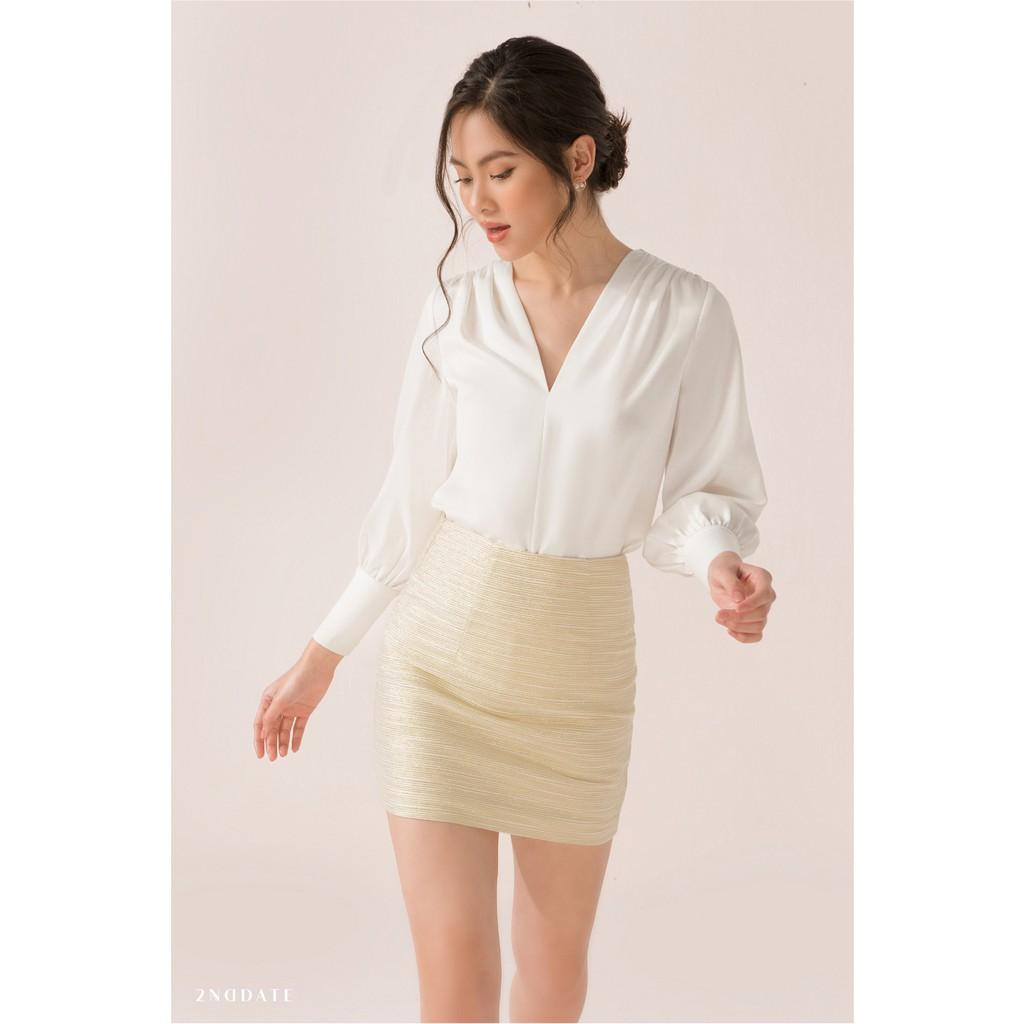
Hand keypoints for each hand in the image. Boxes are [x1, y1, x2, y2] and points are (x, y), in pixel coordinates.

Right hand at [252, 640, 342, 759]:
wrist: (318, 669)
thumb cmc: (296, 679)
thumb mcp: (281, 698)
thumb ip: (271, 716)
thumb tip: (263, 733)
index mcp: (268, 701)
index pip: (260, 724)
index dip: (259, 740)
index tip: (260, 754)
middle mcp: (278, 705)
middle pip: (272, 729)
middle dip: (271, 744)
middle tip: (273, 758)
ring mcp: (292, 708)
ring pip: (285, 730)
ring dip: (283, 742)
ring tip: (283, 754)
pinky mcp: (305, 710)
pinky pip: (298, 727)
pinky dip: (296, 738)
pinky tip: (295, 749)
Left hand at [708, 552, 774, 642]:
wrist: (722, 577)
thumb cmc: (724, 570)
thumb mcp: (722, 571)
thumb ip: (731, 583)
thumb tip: (739, 599)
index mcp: (762, 578)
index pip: (764, 595)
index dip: (751, 604)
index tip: (736, 608)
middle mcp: (766, 594)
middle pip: (761, 613)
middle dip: (739, 617)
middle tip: (718, 614)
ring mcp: (762, 608)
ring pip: (759, 626)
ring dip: (738, 627)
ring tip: (720, 618)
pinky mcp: (755, 619)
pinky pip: (757, 635)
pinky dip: (744, 637)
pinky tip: (729, 630)